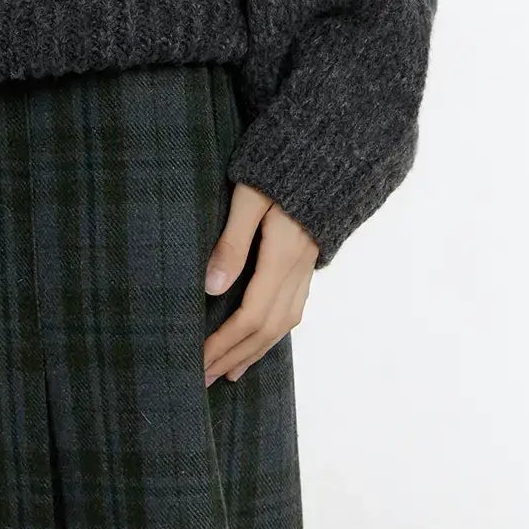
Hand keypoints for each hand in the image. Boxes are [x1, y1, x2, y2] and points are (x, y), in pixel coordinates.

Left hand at [202, 182, 318, 386]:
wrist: (330, 149)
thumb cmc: (281, 167)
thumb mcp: (250, 196)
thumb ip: (232, 240)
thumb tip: (211, 288)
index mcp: (283, 257)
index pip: (251, 316)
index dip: (225, 342)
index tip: (199, 358)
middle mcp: (299, 270)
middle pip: (267, 328)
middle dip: (235, 356)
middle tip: (205, 378)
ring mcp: (307, 268)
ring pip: (284, 323)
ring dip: (255, 351)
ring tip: (231, 372)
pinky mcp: (309, 262)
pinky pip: (293, 310)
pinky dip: (274, 332)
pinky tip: (261, 338)